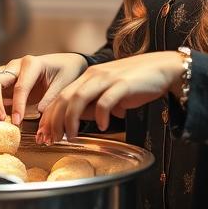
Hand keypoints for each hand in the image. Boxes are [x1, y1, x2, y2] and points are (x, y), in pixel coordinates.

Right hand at [0, 53, 87, 123]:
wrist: (61, 62)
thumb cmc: (64, 71)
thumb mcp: (63, 83)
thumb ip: (51, 98)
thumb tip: (39, 113)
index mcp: (32, 64)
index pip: (20, 87)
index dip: (17, 106)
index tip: (17, 122)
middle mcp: (15, 65)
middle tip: (2, 121)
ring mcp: (5, 70)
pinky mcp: (1, 78)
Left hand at [37, 51, 183, 143]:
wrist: (162, 68)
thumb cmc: (135, 83)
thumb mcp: (108, 92)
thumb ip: (92, 103)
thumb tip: (76, 121)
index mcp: (87, 77)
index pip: (60, 97)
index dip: (49, 117)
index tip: (45, 135)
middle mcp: (93, 75)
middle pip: (64, 98)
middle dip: (54, 121)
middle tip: (51, 140)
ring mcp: (107, 79)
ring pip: (78, 98)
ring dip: (71, 120)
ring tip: (71, 137)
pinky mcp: (122, 84)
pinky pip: (105, 101)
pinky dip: (99, 116)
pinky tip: (101, 126)